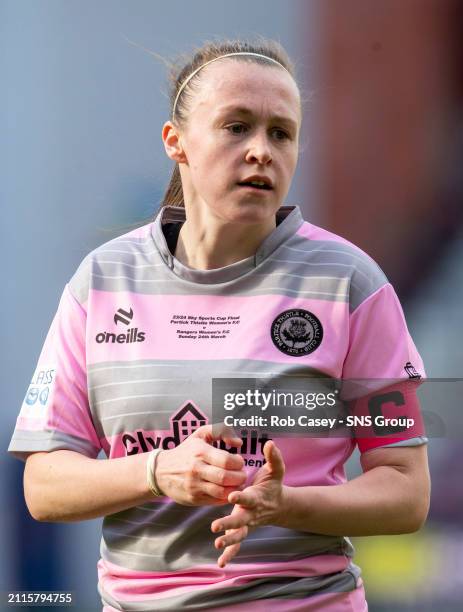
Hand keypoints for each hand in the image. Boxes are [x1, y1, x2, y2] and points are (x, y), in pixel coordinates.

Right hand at [154, 424, 245, 505]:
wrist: (160, 471)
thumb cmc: (186, 451)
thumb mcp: (200, 434)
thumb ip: (221, 431)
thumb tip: (238, 443)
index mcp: (200, 452)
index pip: (226, 460)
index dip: (238, 462)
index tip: (239, 461)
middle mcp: (196, 469)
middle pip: (226, 477)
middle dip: (240, 477)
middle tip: (242, 474)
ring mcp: (194, 486)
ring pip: (222, 492)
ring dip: (235, 489)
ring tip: (237, 483)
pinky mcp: (194, 499)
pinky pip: (216, 501)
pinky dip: (227, 497)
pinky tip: (228, 490)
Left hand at [210, 440, 285, 566]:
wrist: (279, 505)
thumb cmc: (273, 485)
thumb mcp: (276, 470)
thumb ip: (273, 457)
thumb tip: (270, 443)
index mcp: (256, 497)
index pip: (248, 497)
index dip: (241, 496)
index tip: (232, 495)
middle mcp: (251, 512)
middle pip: (240, 519)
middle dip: (228, 523)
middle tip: (215, 527)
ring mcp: (247, 523)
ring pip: (238, 533)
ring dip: (228, 540)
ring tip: (216, 543)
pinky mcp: (244, 530)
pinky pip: (237, 544)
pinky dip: (230, 553)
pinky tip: (221, 562)